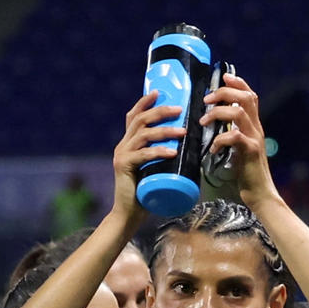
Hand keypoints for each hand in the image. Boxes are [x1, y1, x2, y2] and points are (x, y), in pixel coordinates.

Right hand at [109, 92, 187, 221]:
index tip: (160, 92)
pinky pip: (143, 155)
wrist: (128, 215)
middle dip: (161, 111)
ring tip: (183, 132)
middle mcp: (123, 145)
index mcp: (129, 143)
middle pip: (140, 119)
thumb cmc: (145, 193)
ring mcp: (122, 155)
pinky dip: (159, 152)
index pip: (134, 116)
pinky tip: (172, 152)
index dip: (145, 102)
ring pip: (143, 134)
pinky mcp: (124, 167)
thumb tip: (186, 147)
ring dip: (165, 130)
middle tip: (180, 110)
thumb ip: (162, 157)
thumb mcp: (155, 169)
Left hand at [198, 73, 275, 206]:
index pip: (250, 95)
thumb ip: (231, 133)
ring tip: (203, 121)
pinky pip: (234, 137)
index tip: (223, 76)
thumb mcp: (238, 148)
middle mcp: (256, 128)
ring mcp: (255, 139)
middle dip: (224, 93)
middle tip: (207, 99)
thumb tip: (213, 123)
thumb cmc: (246, 172)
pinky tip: (212, 148)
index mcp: (254, 125)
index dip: (238, 83)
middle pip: (246, 98)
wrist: (260, 193)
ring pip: (239, 112)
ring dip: (218, 112)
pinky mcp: (250, 151)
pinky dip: (219, 139)